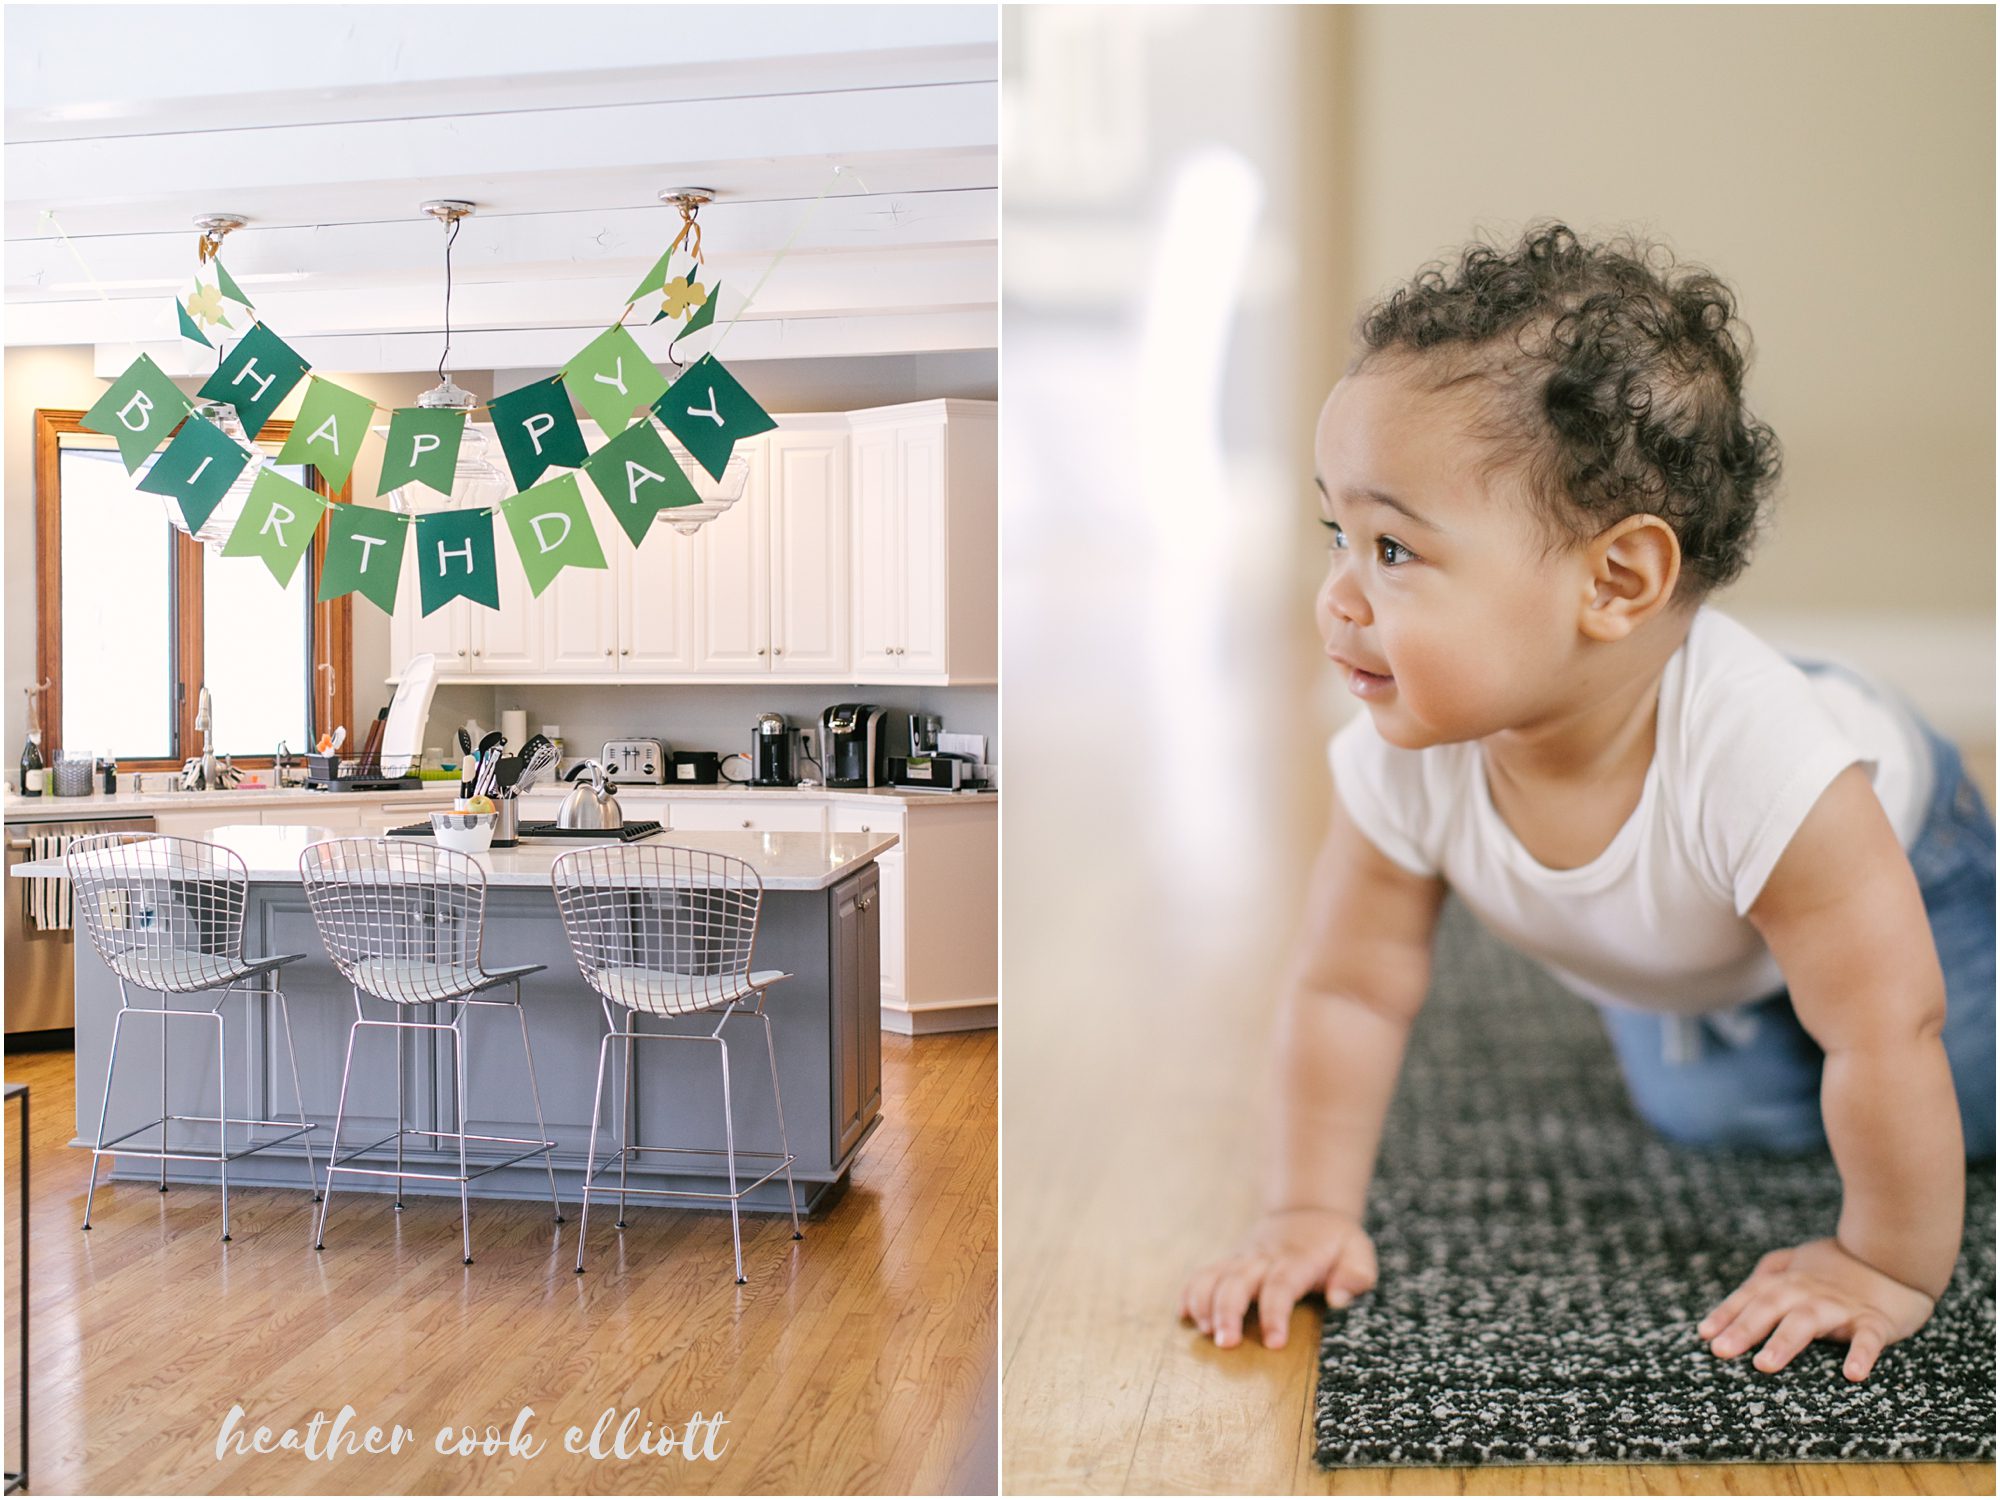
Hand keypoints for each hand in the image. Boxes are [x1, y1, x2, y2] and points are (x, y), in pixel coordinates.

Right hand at [1178, 1208, 1377, 1349]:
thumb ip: (1355, 1275)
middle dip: (1228, 1311)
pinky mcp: (1230, 1262)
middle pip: (1238, 1281)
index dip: (1274, 1313)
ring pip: (1214, 1275)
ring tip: (1205, 1331)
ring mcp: (1243, 1258)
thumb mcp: (1358, 1252)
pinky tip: (1185, 1315)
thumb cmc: (1336, 1242)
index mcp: (1296, 1259)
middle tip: (1225, 1344)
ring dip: (1204, 1302)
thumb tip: (1338, 1299)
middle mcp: (1263, 1257)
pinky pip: (1203, 1273)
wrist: (1309, 1212)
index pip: (1281, 1285)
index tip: (1273, 1342)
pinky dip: (1190, 1292)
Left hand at [1698, 1237, 1937, 1380]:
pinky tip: (1853, 1374)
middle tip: (1721, 1351)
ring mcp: (1840, 1306)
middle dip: (1744, 1328)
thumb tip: (1733, 1301)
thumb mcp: (1797, 1262)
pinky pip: (1868, 1338)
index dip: (1726, 1313)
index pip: (1750, 1296)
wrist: (1894, 1257)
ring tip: (1765, 1364)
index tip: (1704, 1334)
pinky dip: (1861, 1354)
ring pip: (1808, 1321)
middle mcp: (1808, 1290)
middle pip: (1770, 1307)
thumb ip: (1766, 1276)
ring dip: (1785, 1341)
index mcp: (1788, 1280)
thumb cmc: (1839, 1267)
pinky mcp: (1874, 1321)